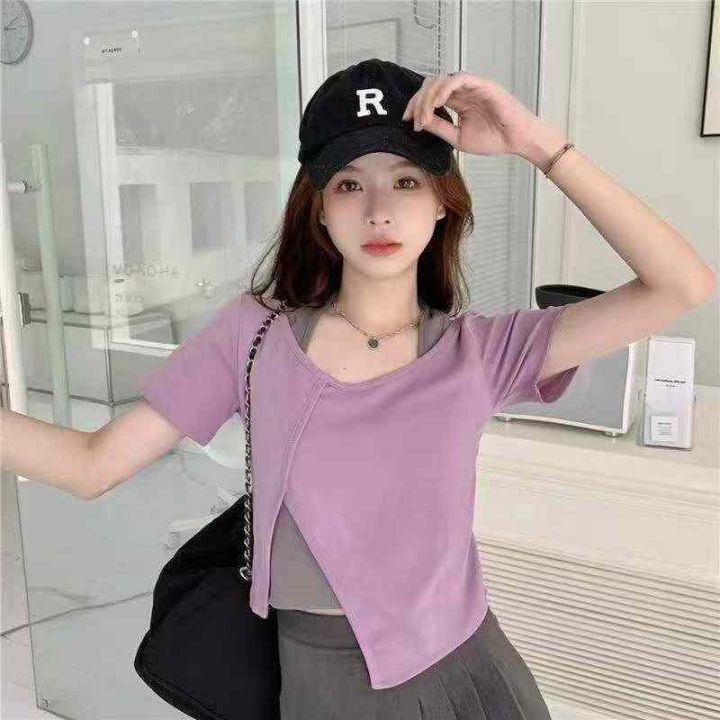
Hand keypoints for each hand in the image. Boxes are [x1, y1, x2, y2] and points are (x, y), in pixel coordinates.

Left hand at [401, 71, 551, 158]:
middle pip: (431, 84)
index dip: (415, 105)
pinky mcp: (481, 84)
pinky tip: (437, 103)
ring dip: (428, 98)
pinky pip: (458, 79)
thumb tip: (419, 122)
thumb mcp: (457, 137)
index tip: (406, 120)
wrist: (516, 140)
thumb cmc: (493, 139)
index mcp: (457, 101)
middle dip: (417, 101)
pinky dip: (444, 89)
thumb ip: (439, 128)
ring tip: (424, 117)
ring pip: (441, 80)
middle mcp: (462, 91)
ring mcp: (471, 86)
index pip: (430, 96)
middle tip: (412, 119)